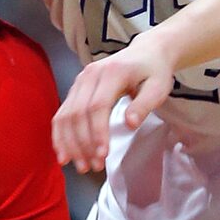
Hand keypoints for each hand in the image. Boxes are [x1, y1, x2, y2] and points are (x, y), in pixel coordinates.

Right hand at [53, 42, 176, 171]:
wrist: (145, 53)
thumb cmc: (154, 71)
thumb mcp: (159, 87)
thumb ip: (144, 104)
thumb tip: (130, 124)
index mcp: (112, 72)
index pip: (98, 106)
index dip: (98, 132)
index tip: (103, 155)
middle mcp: (90, 75)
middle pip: (78, 113)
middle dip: (83, 143)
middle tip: (93, 167)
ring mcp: (79, 81)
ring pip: (66, 116)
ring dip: (69, 143)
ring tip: (80, 166)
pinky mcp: (75, 89)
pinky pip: (62, 114)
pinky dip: (60, 136)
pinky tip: (64, 154)